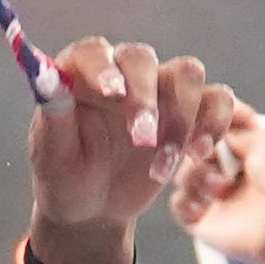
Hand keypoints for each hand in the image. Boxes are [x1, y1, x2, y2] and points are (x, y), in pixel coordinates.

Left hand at [20, 36, 241, 263]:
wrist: (91, 210)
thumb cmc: (64, 178)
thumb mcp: (51, 157)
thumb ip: (53, 117)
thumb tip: (47, 79)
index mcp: (80, 75)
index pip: (93, 52)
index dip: (104, 67)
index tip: (112, 93)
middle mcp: (121, 74)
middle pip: (142, 59)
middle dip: (146, 97)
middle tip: (142, 139)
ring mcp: (159, 91)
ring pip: (187, 73)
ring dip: (182, 115)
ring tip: (163, 162)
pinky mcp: (189, 114)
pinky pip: (217, 100)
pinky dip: (215, 122)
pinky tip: (198, 153)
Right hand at [171, 113, 264, 263]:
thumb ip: (235, 130)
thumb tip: (213, 132)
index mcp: (254, 152)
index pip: (222, 130)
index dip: (212, 123)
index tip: (209, 120)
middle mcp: (235, 174)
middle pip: (198, 148)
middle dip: (200, 147)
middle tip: (209, 152)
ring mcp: (219, 198)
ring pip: (184, 173)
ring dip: (197, 174)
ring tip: (221, 187)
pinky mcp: (205, 222)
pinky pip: (179, 204)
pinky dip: (185, 199)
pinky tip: (206, 202)